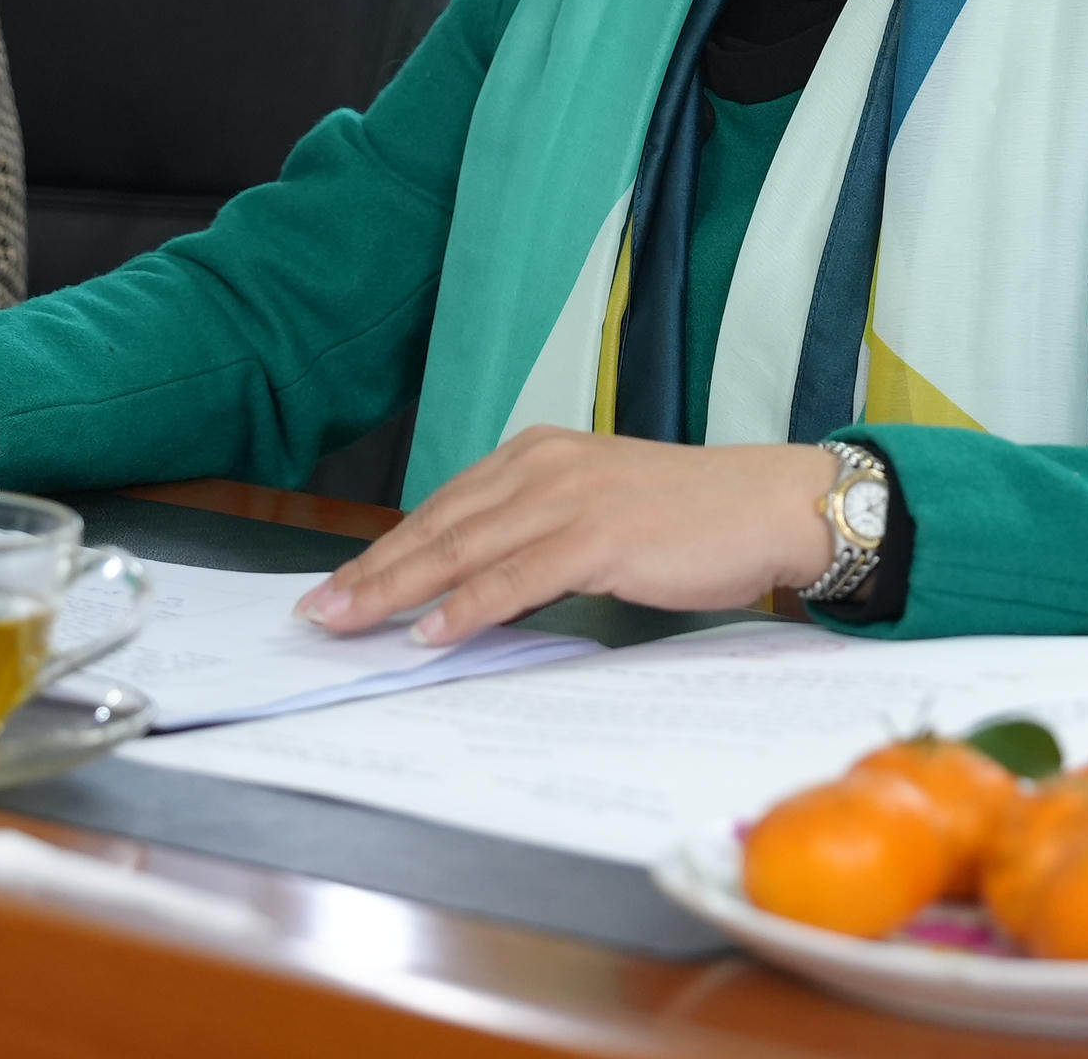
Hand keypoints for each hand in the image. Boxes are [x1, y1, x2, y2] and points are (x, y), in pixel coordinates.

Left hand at [297, 428, 839, 645]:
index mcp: (539, 455)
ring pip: (463, 550)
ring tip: (348, 623)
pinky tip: (428, 632)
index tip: (338, 586)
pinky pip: (515, 577)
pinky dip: (466, 607)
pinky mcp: (598, 535)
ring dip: (397, 591)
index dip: (385, 550)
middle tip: (317, 612)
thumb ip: (536, 542)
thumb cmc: (693, 518)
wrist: (771, 504)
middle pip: (438, 527)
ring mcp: (569, 498)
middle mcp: (544, 466)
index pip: (443, 508)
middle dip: (370, 572)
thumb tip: (475, 594)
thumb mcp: (599, 515)